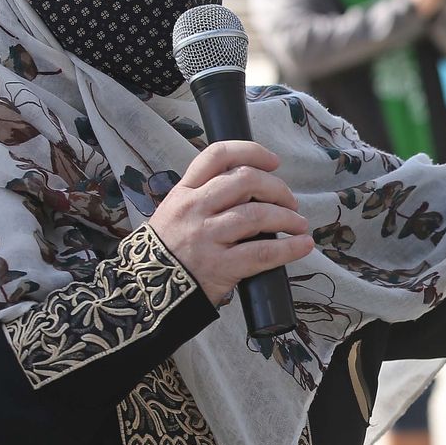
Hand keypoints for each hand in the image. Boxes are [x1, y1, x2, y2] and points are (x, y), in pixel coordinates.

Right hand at [147, 141, 314, 305]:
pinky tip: (303, 245)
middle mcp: (194, 209)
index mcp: (184, 191)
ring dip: (288, 217)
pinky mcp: (219, 266)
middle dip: (277, 188)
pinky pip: (262, 253)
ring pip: (257, 215)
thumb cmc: (167, 251)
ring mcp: (206, 237)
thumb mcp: (175, 212)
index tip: (273, 162)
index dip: (252, 151)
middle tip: (289, 201)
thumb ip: (205, 196)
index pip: (217, 155)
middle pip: (245, 180)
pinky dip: (289, 248)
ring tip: (299, 225)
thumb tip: (253, 190)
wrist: (142, 293)